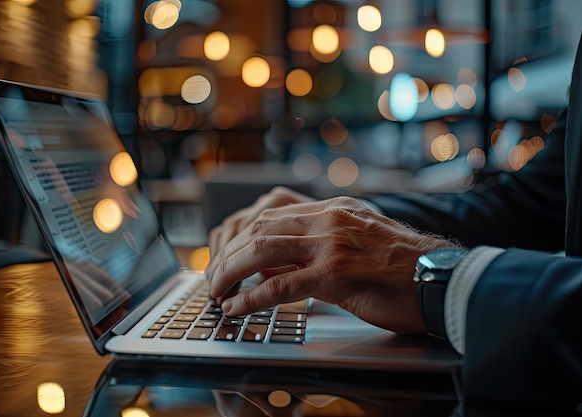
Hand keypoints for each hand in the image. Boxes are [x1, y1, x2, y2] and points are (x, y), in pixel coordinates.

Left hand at [206, 195, 456, 333]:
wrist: (442, 277)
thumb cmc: (402, 266)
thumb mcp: (354, 243)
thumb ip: (314, 248)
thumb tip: (272, 267)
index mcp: (333, 209)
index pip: (271, 216)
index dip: (241, 237)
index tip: (225, 257)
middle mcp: (329, 219)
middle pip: (259, 228)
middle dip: (227, 254)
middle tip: (212, 277)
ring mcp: (332, 244)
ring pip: (262, 250)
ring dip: (230, 271)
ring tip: (215, 291)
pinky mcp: (337, 274)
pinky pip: (282, 286)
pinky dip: (252, 297)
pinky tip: (237, 307)